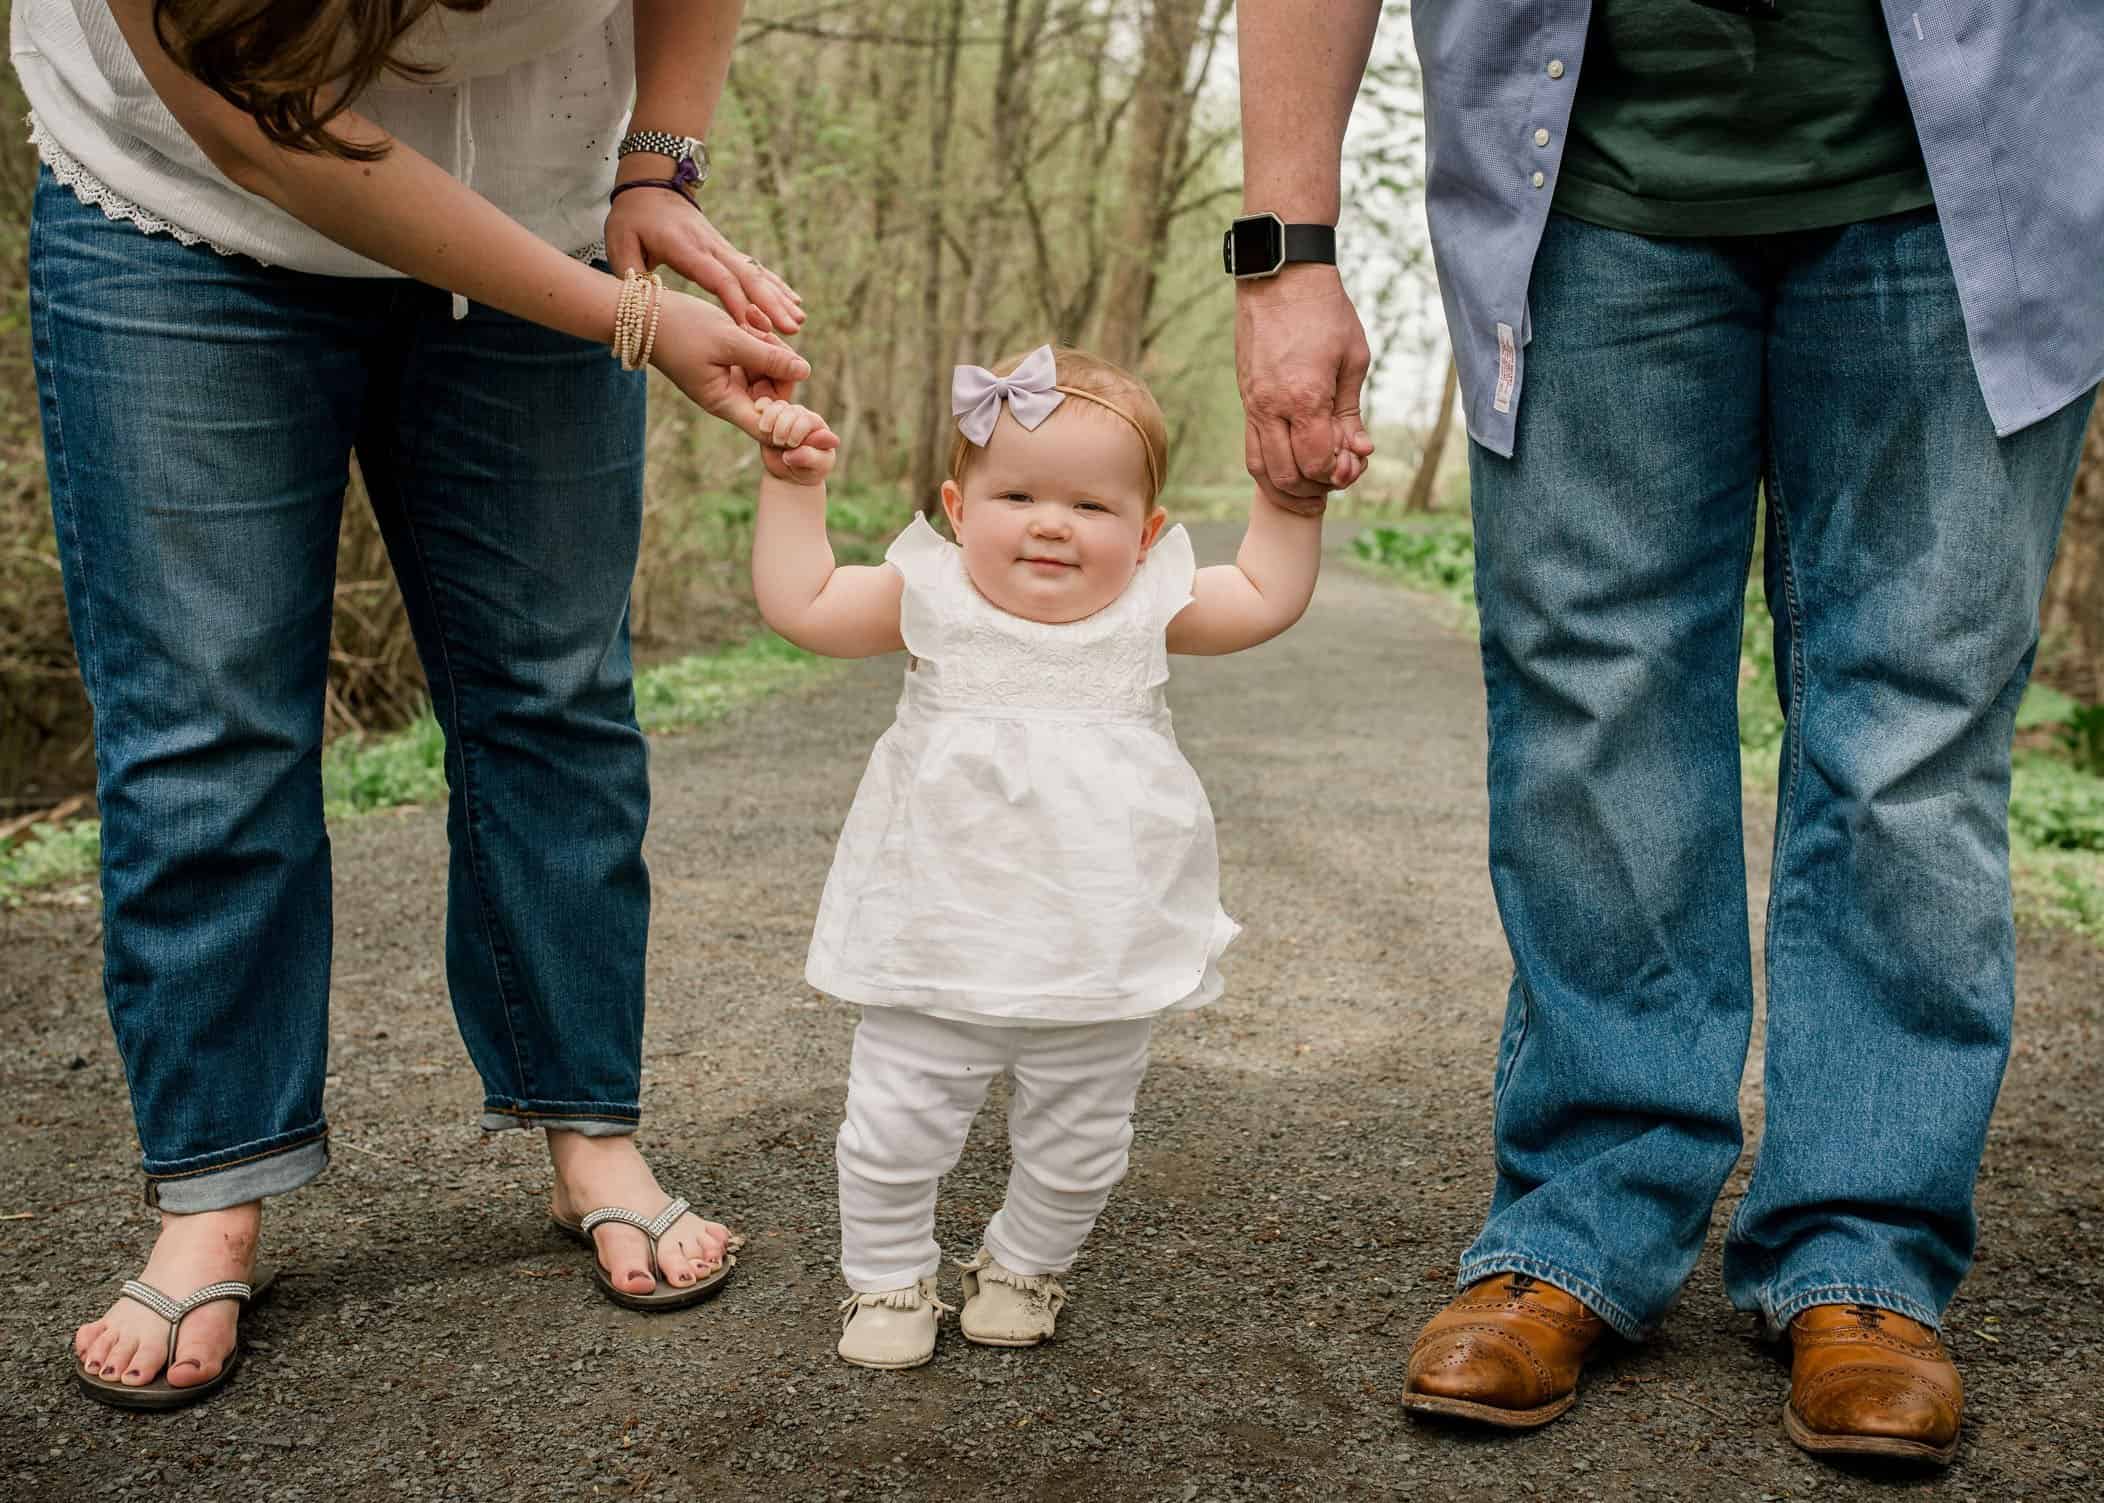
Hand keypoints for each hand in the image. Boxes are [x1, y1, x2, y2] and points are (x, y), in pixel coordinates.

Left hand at [605, 178, 803, 334]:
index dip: (736, 302)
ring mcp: (723, 248)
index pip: (717, 278)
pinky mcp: (728, 251)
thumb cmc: (634, 216)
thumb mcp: (620, 242)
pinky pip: (756, 270)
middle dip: (771, 304)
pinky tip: (795, 302)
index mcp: (687, 249)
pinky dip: (776, 285)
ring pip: (757, 274)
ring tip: (799, 322)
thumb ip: (630, 273)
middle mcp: (712, 247)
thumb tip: (643, 301)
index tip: (753, 327)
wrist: (652, 183)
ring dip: (779, 298)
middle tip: (791, 329)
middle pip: (747, 277)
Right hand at [650, 290, 837, 453]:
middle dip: (781, 368)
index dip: (800, 432)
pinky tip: (750, 323)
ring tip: (752, 323)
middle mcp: (728, 398)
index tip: (826, 434)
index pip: (772, 430)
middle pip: (775, 398)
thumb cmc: (680, 327)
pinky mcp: (726, 366)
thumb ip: (769, 358)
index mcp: (725, 402)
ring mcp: (727, 382)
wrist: (642, 313)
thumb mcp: (730, 339)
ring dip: (770, 350)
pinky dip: (759, 343)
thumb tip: (806, 372)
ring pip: (768, 376)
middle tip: (764, 335)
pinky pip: (756, 361)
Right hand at [753, 396, 837, 484]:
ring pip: (778, 407)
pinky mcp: (772, 418)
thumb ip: (809, 458)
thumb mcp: (815, 467)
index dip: (796, 430)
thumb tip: (794, 453)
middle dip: (782, 427)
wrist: (791, 473)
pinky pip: (766, 404)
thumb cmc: (809, 469)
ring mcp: (787, 416)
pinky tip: (759, 413)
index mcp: (818, 427)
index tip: (792, 445)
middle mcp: (804, 417)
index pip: (806, 419)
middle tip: (780, 443)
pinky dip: (761, 406)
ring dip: (770, 419)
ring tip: (769, 435)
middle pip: (791, 411)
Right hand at [1235, 265, 1375, 511]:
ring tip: (1309, 493)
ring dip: (1285, 489)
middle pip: (1285, 476)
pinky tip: (1290, 466)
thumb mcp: (1353, 359)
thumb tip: (1358, 451)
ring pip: (1260, 469)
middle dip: (1313, 490)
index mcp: (1305, 397)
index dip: (1336, 475)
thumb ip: (1352, 411)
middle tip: (1333, 484)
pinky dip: (1270, 467)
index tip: (1352, 464)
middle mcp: (1272, 407)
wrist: (1280, 276)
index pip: (1316, 463)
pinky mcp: (1245, 398)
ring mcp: (1253, 404)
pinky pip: (1251, 447)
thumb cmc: (1324, 312)